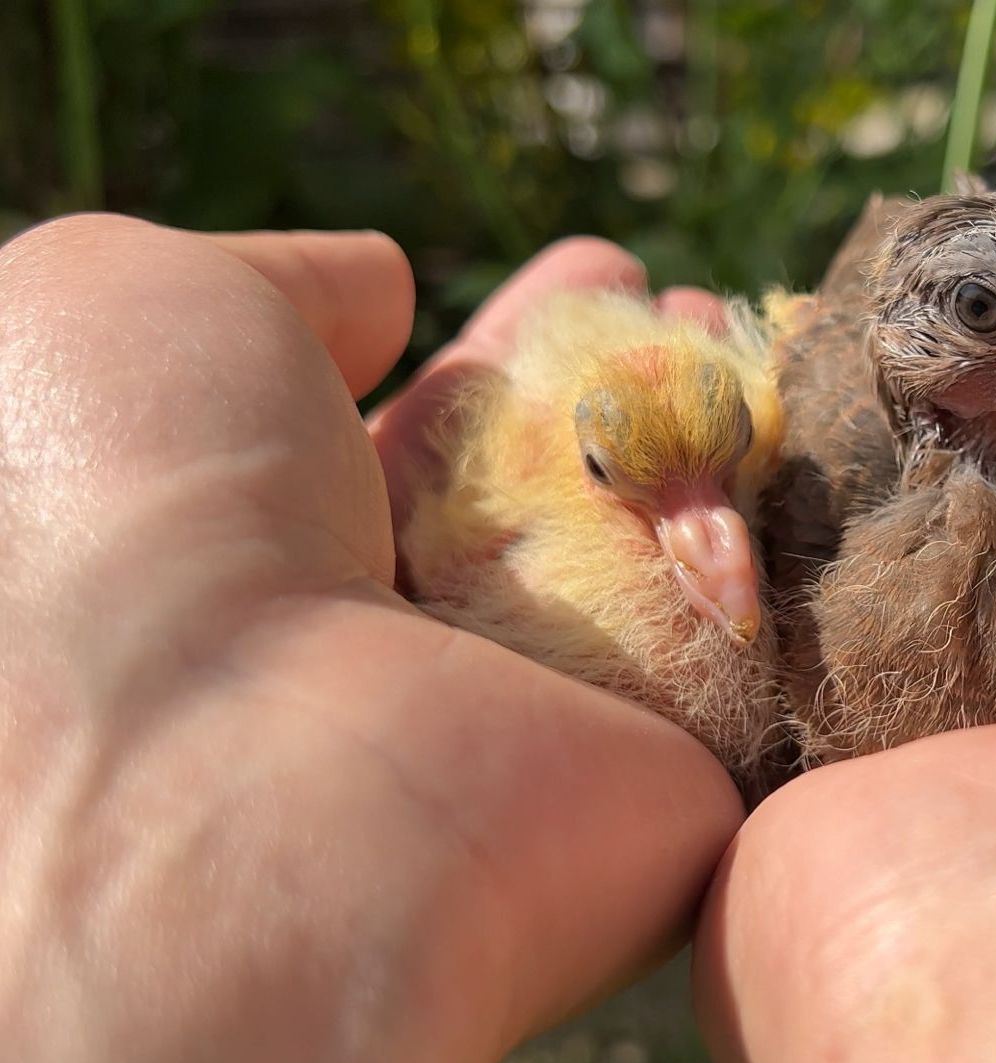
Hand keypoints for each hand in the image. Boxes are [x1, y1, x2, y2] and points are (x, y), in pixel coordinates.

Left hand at [0, 216, 740, 1062]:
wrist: (222, 781)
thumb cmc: (128, 518)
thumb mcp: (124, 315)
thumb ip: (276, 285)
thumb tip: (386, 289)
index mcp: (282, 548)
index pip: (439, 437)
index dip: (526, 346)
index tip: (603, 269)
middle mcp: (414, 646)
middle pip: (564, 498)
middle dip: (642, 393)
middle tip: (702, 311)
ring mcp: (543, 723)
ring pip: (663, 564)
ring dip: (715, 452)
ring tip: (759, 352)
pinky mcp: (662, 790)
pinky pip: (747, 646)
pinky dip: (773, 548)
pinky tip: (801, 457)